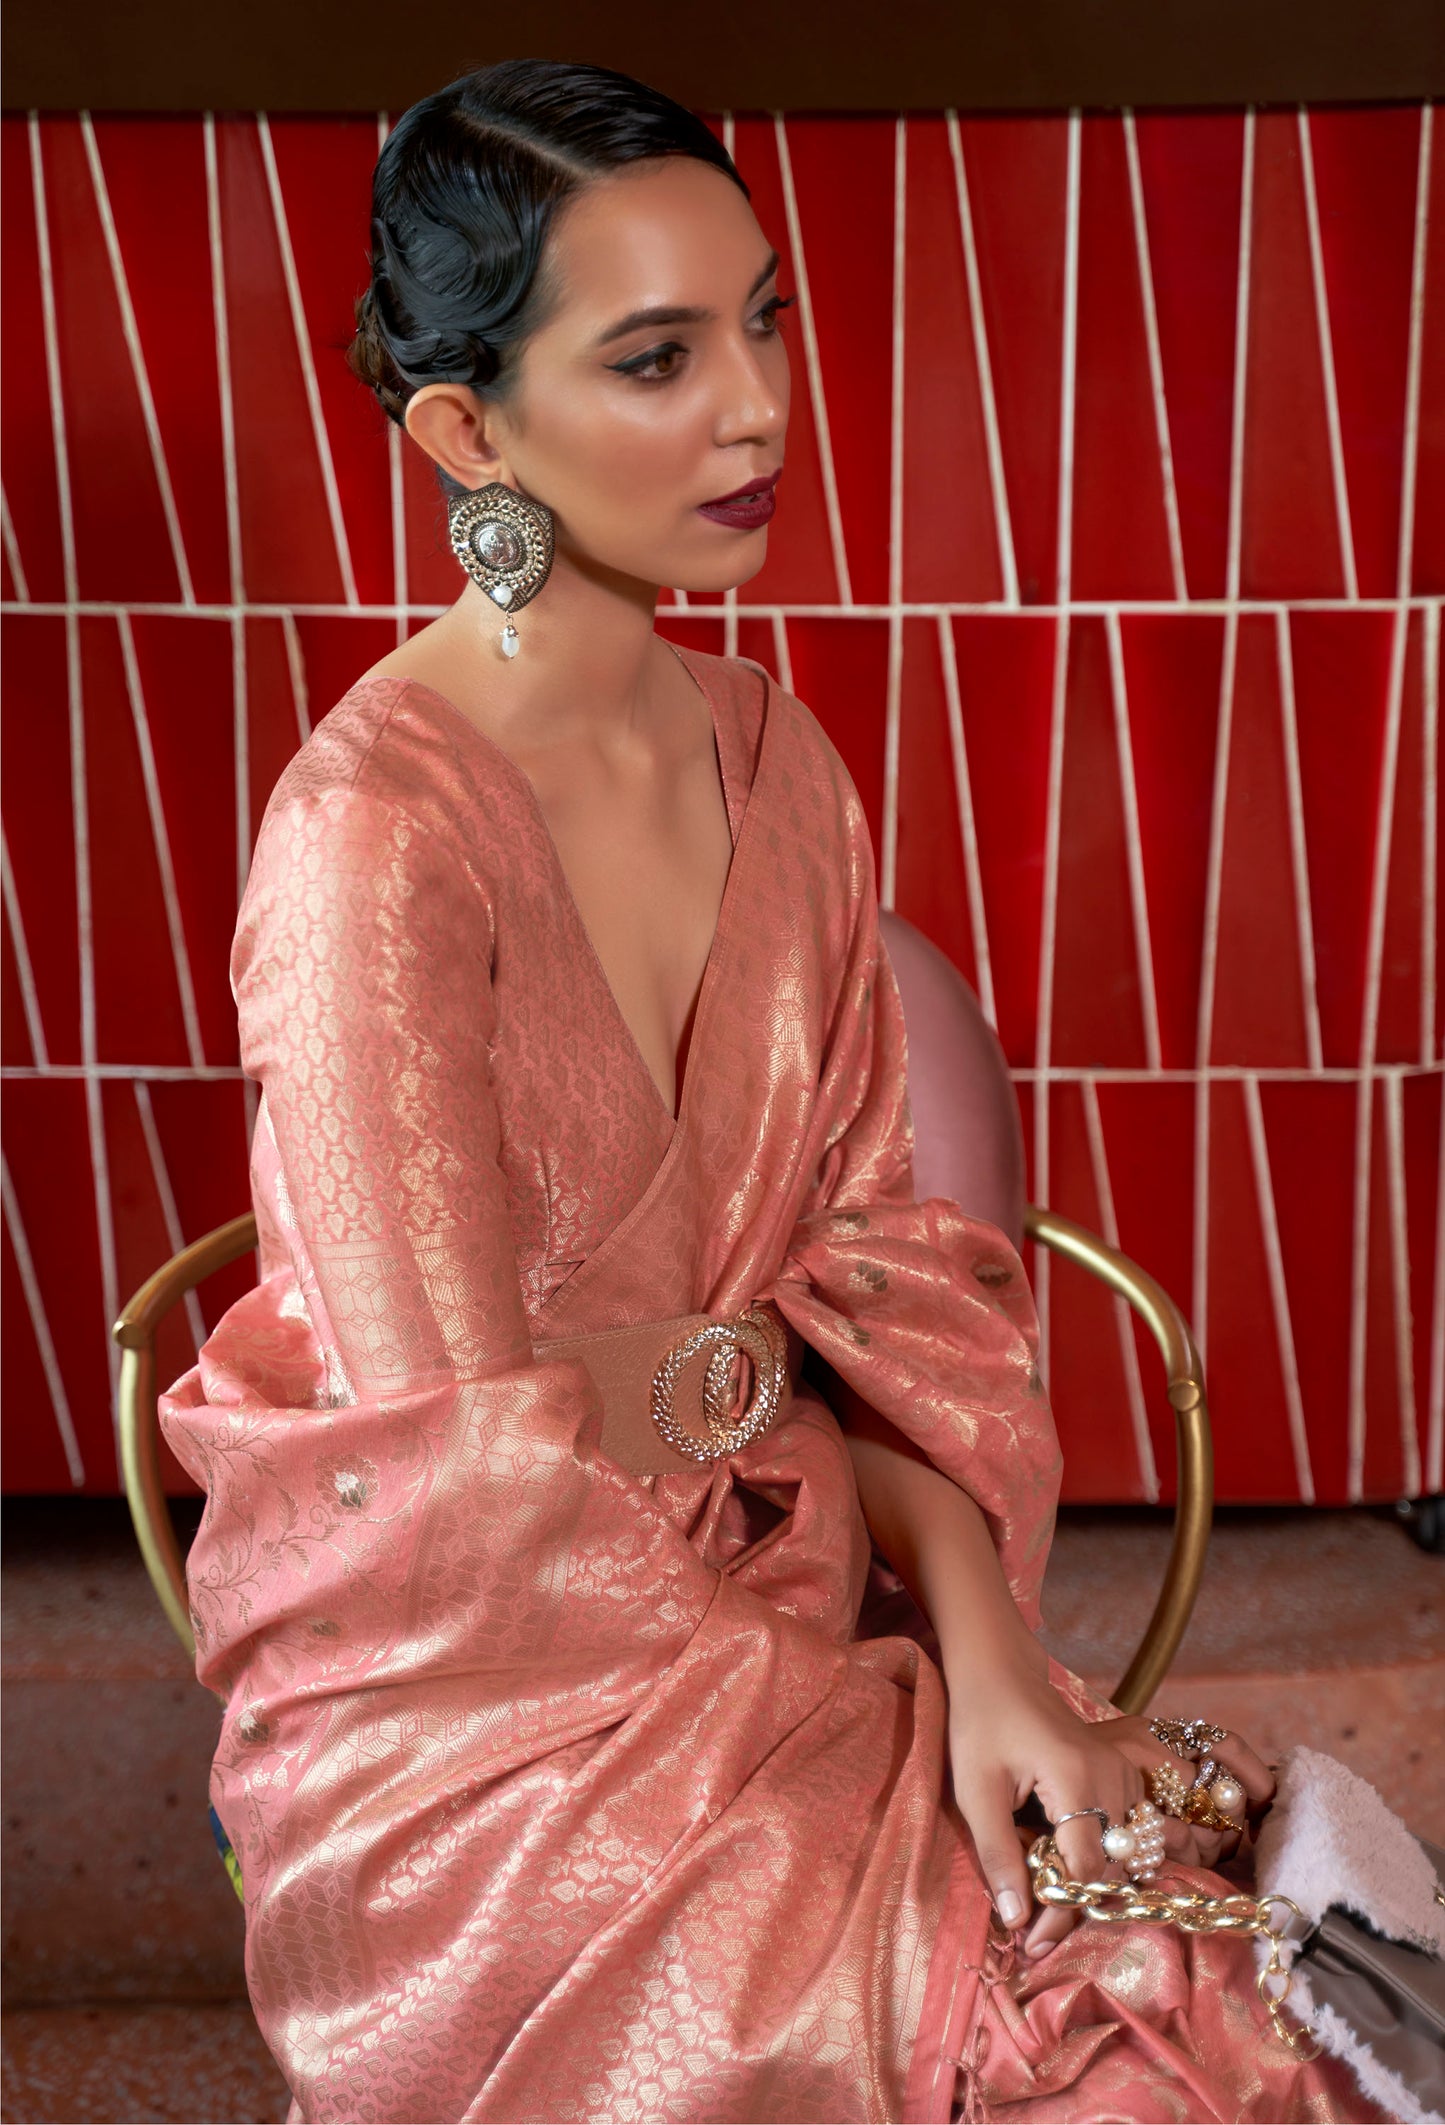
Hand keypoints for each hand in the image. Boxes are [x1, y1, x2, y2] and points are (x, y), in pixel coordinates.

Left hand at [947, 1671, 1276, 1959]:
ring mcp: (1124, 1770)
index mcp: (1075, 1777)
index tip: (1032, 1941)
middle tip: (1040, 1935)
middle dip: (1080, 1906)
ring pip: (1129, 1852)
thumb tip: (1016, 1919)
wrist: (1001, 1673)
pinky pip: (1135, 1828)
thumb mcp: (975, 1790)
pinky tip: (1082, 1872)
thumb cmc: (982, 1724)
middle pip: (1114, 1866)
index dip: (1063, 1910)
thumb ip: (997, 1853)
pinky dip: (1115, 1856)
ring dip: (1098, 1884)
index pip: (1087, 1868)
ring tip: (1055, 1909)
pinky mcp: (1124, 1769)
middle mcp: (1112, 1775)